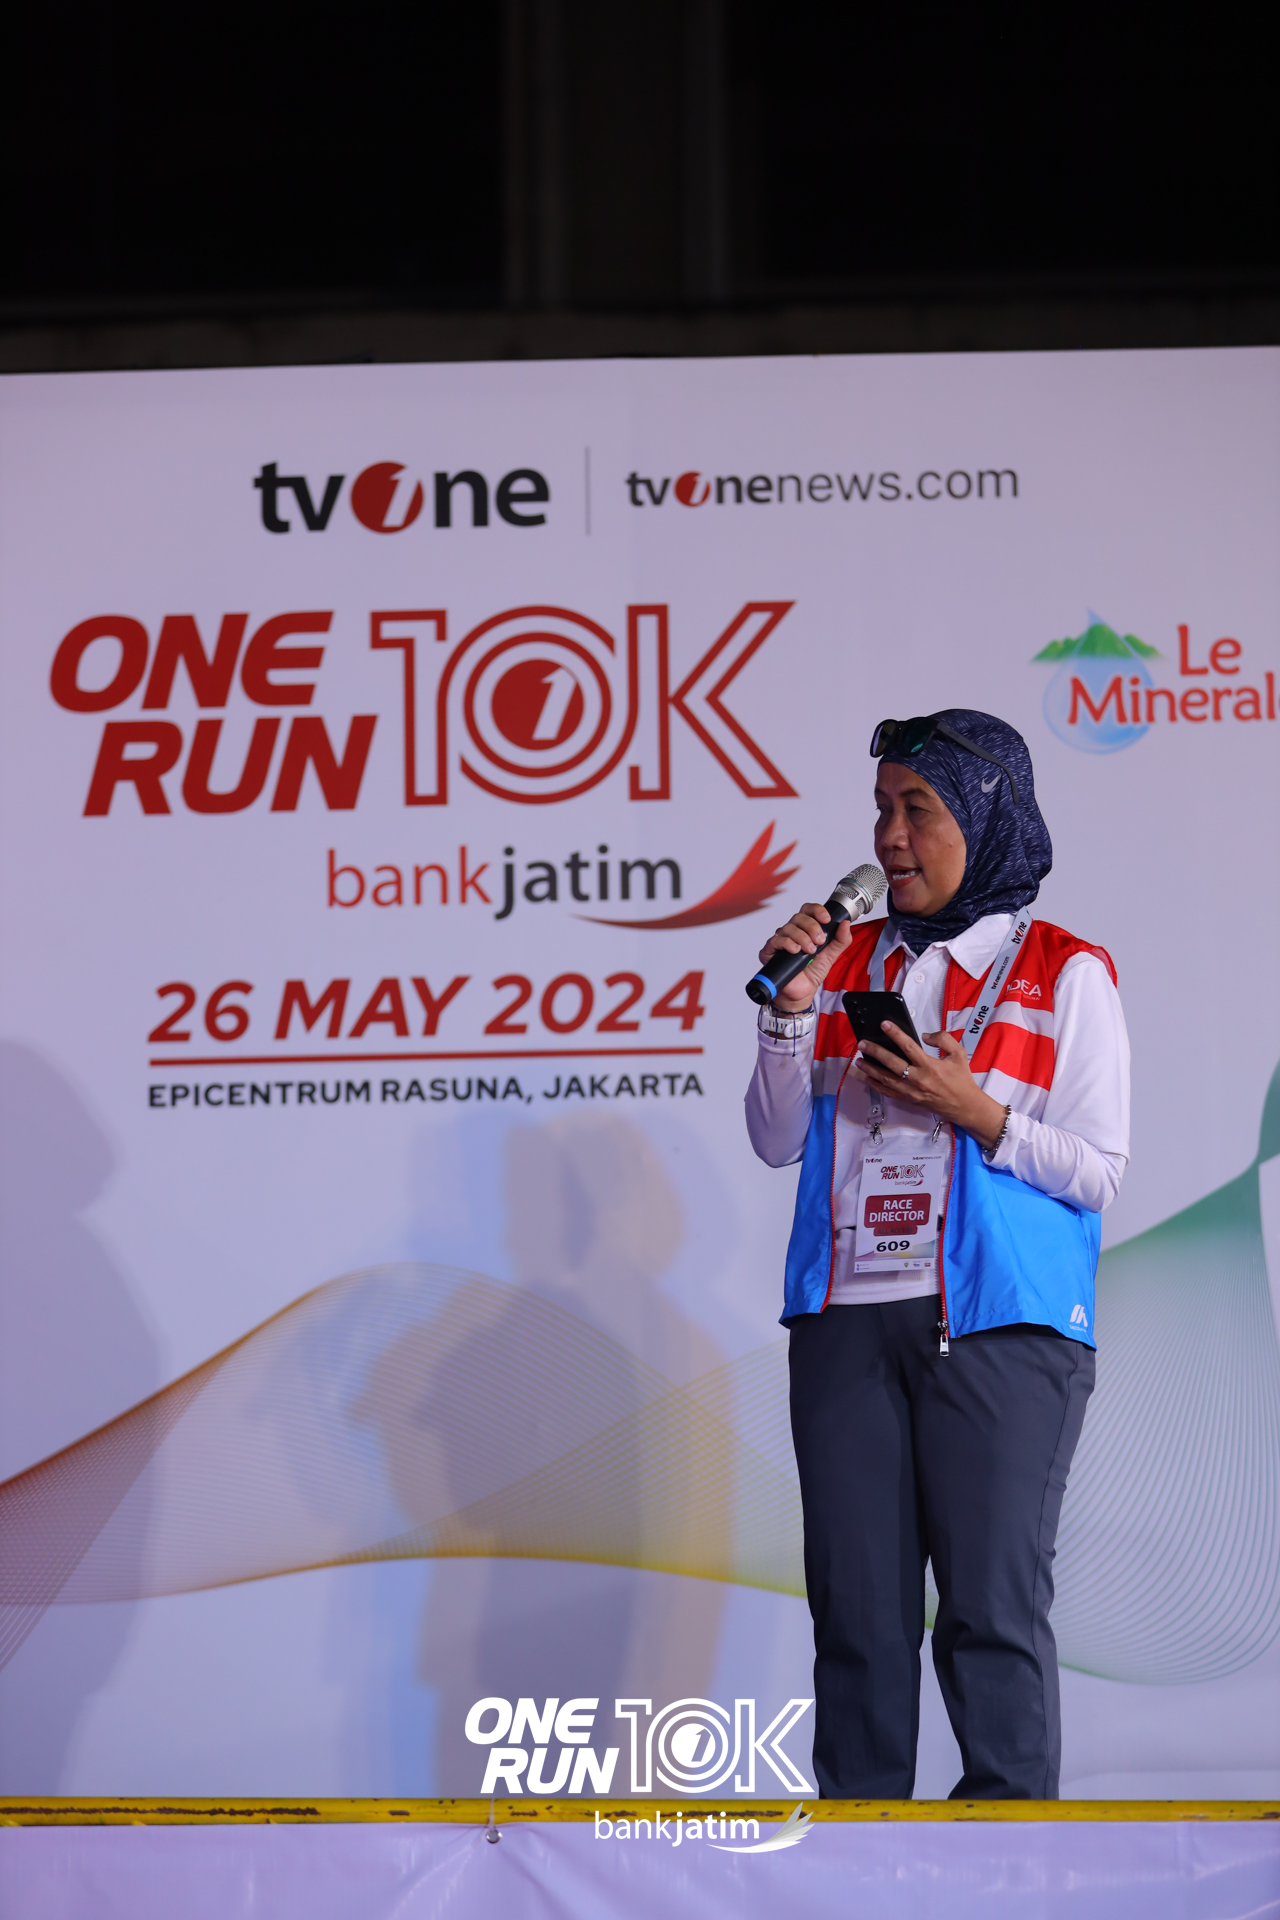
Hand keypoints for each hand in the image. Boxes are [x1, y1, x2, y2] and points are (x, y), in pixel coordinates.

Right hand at [757, 902, 854, 1011]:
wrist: (801, 993)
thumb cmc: (812, 973)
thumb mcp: (831, 956)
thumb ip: (840, 940)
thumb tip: (845, 924)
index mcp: (806, 929)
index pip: (808, 910)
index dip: (817, 910)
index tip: (826, 919)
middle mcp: (792, 932)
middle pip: (798, 917)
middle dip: (812, 927)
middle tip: (819, 941)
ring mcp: (780, 941)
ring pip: (788, 927)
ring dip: (802, 937)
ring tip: (809, 951)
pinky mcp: (770, 951)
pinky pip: (775, 940)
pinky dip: (787, 943)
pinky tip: (795, 951)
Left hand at [854, 1024, 1007, 1150]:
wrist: (964, 1106)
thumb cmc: (962, 1079)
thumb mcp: (959, 1053)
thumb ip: (944, 1039)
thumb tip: (924, 1035)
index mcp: (931, 1066)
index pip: (909, 1046)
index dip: (895, 1034)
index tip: (884, 1024)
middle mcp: (919, 1079)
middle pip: (892, 1063)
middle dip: (875, 1052)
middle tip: (862, 1043)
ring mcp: (912, 1091)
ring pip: (886, 1079)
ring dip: (870, 1069)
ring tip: (859, 1060)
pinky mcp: (909, 1100)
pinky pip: (889, 1093)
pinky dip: (877, 1086)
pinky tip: (868, 1078)